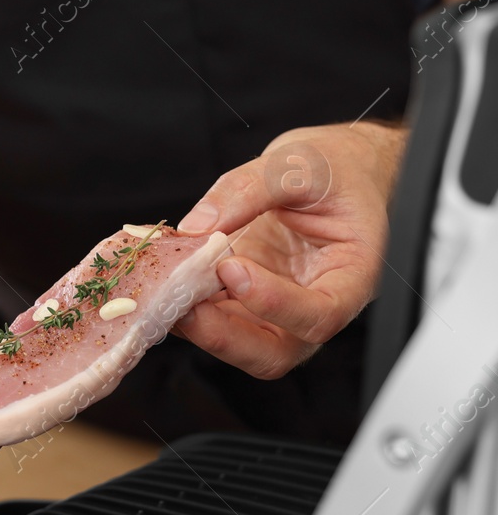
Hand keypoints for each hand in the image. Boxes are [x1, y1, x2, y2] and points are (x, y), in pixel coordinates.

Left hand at [174, 122, 405, 379]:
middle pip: (274, 352)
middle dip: (224, 336)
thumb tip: (198, 226)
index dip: (273, 304)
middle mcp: (314, 302)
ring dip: (197, 325)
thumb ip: (250, 188)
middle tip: (184, 301)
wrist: (332, 169)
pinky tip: (163, 279)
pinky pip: (214, 319)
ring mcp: (275, 308)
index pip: (320, 315)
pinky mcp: (243, 301)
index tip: (231, 269)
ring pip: (237, 344)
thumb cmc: (336, 169)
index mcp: (351, 275)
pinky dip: (184, 305)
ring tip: (166, 288)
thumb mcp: (300, 163)